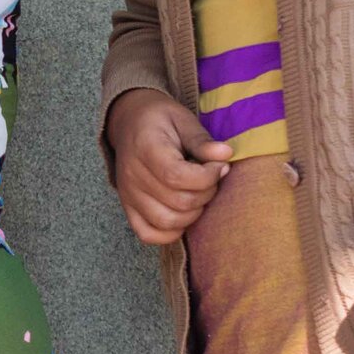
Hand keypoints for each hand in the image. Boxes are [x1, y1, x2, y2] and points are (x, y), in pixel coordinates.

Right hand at [106, 88, 232, 244]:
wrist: (130, 122)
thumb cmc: (160, 120)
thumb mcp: (183, 119)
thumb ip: (202, 140)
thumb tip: (226, 155)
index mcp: (145, 148)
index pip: (177, 176)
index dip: (207, 177)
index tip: (220, 166)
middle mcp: (132, 176)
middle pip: (177, 202)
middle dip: (206, 193)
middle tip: (213, 178)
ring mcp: (128, 195)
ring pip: (167, 222)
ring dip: (193, 213)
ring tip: (199, 194)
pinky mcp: (128, 208)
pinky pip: (148, 234)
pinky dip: (170, 232)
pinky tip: (184, 214)